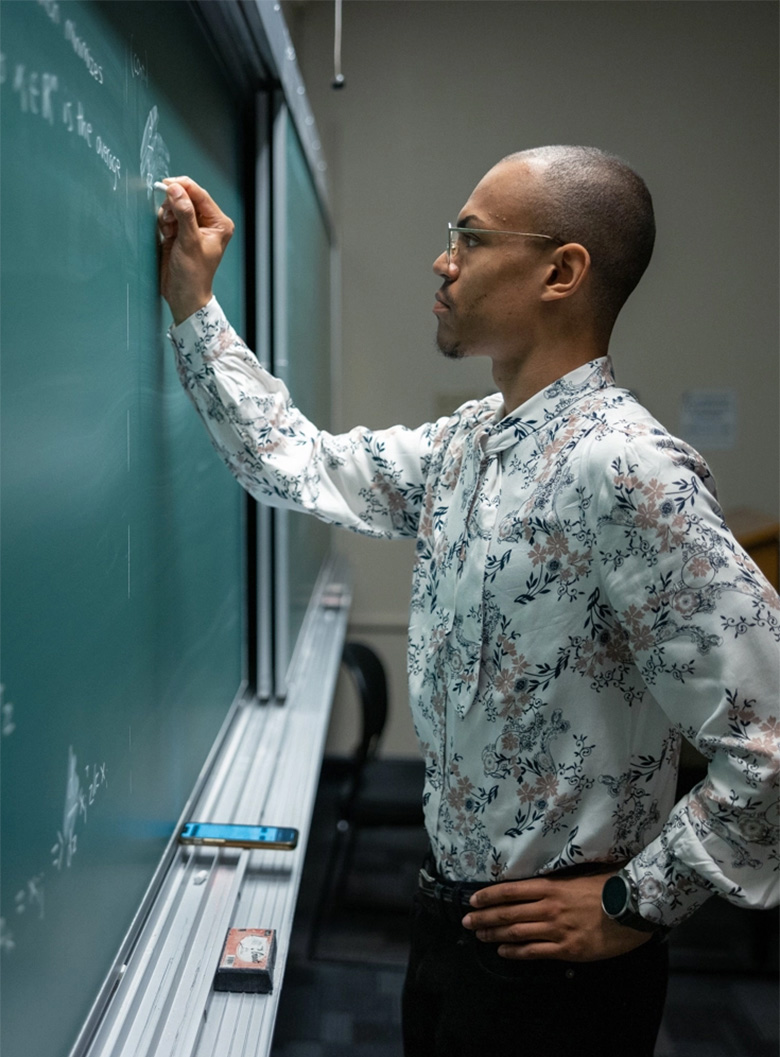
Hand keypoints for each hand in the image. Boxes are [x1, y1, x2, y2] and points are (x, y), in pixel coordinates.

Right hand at [157, 176, 234, 324]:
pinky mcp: (180, 232)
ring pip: (175, 205)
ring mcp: (193, 226)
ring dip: (168, 216)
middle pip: (186, 197)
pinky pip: (169, 216)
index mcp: (219, 223)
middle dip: (174, 206)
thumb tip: (177, 190)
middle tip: (170, 221)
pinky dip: (164, 222)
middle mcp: (208, 223)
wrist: (183, 294)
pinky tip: (167, 235)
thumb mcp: (189, 242)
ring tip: (170, 232)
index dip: (183, 187)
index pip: (200, 195)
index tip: (167, 184)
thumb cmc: (193, 275)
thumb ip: (184, 214)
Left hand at [461, 872, 652, 961]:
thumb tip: (537, 880)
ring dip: (495, 934)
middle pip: (508, 913)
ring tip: (479, 935)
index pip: (511, 890)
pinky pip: (534, 952)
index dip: (489, 896)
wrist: (634, 908)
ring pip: (517, 932)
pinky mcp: (568, 950)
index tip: (473, 900)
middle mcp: (549, 908)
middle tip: (466, 920)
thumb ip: (556, 881)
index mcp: (551, 887)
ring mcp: (557, 930)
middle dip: (484, 917)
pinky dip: (515, 952)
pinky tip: (503, 952)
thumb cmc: (609, 887)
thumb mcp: (579, 876)